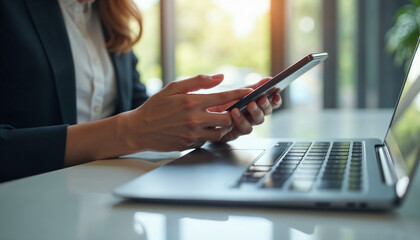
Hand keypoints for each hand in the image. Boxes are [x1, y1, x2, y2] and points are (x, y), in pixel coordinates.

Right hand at [120, 74, 251, 150]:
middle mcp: (194, 120)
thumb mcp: (173, 88)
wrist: (139, 129)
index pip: (223, 97)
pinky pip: (208, 141)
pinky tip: (202, 128)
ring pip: (220, 133)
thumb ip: (198, 82)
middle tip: (229, 109)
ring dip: (222, 126)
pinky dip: (209, 134)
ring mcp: (193, 134)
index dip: (239, 94)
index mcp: (191, 102)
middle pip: (227, 118)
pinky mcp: (190, 145)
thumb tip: (219, 77)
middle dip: (231, 114)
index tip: (249, 91)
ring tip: (217, 120)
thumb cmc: (156, 106)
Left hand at [208, 77, 281, 141]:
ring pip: (256, 122)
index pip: (268, 101)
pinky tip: (234, 113)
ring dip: (255, 113)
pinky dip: (241, 122)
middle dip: (266, 105)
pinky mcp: (231, 133)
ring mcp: (240, 124)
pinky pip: (241, 130)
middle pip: (265, 112)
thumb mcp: (232, 90)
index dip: (275, 98)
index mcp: (249, 102)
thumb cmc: (209, 101)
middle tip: (262, 99)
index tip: (277, 91)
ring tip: (249, 104)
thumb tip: (266, 79)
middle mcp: (247, 114)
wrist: (190, 116)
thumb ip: (247, 87)